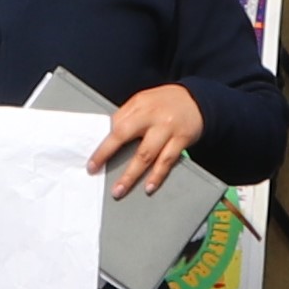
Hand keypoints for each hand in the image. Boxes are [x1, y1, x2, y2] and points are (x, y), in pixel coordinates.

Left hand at [89, 82, 204, 197]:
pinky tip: (148, 186)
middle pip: (124, 135)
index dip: (101, 142)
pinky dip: (157, 175)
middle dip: (106, 154)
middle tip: (95, 170)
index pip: (114, 124)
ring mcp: (167, 128)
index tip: (90, 158)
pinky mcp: (181, 139)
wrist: (198, 99)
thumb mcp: (144, 102)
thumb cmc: (166, 103)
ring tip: (119, 189)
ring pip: (146, 154)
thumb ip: (128, 117)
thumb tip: (108, 135)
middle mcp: (151, 116)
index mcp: (139, 105)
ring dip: (131, 174)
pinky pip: (167, 160)